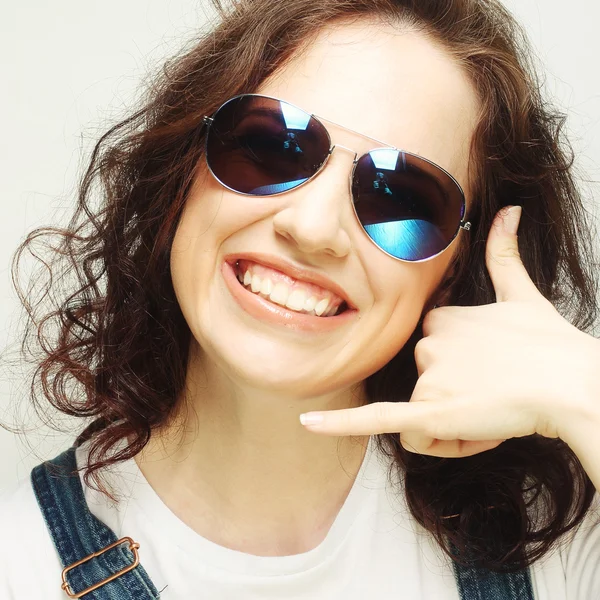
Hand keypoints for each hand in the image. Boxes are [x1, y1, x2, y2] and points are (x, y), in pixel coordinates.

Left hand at [299, 206, 599, 457]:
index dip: (460, 375)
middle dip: (454, 407)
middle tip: (495, 405)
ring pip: (419, 420)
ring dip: (452, 431)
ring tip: (489, 419)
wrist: (572, 383)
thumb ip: (504, 252)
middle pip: (423, 389)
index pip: (432, 357)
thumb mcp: (521, 293)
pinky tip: (309, 423)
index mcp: (440, 319)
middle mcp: (427, 343)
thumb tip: (511, 210)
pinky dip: (340, 424)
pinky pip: (376, 419)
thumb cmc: (551, 343)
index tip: (492, 381)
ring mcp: (429, 375)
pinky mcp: (430, 410)